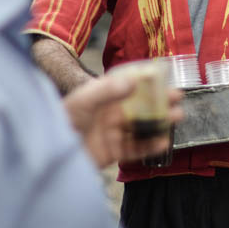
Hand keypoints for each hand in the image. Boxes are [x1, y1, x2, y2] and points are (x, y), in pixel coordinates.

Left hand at [63, 76, 183, 167]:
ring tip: (177, 116)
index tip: (165, 76)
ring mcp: (112, 132)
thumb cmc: (63, 119)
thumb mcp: (84, 99)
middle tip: (178, 97)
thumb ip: (107, 90)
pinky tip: (163, 141)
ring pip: (142, 126)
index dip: (148, 81)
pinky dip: (150, 146)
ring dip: (160, 122)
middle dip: (159, 101)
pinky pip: (136, 148)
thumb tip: (133, 82)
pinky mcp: (113, 151)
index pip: (130, 85)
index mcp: (104, 96)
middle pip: (141, 105)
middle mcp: (111, 112)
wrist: (49, 150)